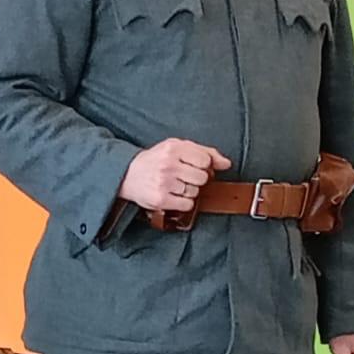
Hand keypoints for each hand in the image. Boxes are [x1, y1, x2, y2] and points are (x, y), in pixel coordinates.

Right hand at [118, 140, 232, 212]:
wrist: (127, 174)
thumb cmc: (156, 160)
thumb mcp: (177, 148)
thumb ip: (204, 152)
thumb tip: (226, 164)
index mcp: (174, 148)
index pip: (205, 160)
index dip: (203, 166)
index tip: (193, 167)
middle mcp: (168, 164)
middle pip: (202, 178)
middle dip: (195, 179)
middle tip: (182, 177)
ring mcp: (164, 183)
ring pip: (195, 192)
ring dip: (188, 191)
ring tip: (174, 186)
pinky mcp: (160, 199)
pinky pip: (187, 205)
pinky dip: (183, 203)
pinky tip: (173, 196)